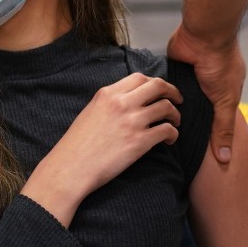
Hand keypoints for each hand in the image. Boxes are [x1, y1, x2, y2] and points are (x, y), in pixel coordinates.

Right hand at [23, 72, 182, 225]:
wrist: (70, 169)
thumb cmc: (76, 145)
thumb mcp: (90, 112)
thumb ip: (110, 102)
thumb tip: (130, 100)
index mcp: (107, 94)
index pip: (139, 77)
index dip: (155, 82)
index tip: (160, 90)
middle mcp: (121, 103)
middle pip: (158, 85)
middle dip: (172, 91)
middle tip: (178, 100)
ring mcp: (131, 121)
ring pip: (166, 107)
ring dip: (175, 114)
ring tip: (175, 122)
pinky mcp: (139, 141)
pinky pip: (167, 130)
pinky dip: (173, 134)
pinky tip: (170, 140)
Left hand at [168, 23, 245, 164]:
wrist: (203, 35)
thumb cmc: (220, 64)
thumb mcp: (225, 101)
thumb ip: (223, 128)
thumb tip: (225, 159)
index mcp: (223, 94)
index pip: (213, 121)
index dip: (203, 136)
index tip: (191, 155)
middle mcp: (205, 88)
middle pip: (193, 114)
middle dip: (184, 126)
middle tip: (170, 147)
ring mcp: (188, 80)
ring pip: (177, 104)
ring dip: (170, 113)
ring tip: (157, 134)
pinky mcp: (172, 73)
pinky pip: (165, 91)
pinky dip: (160, 99)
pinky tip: (150, 114)